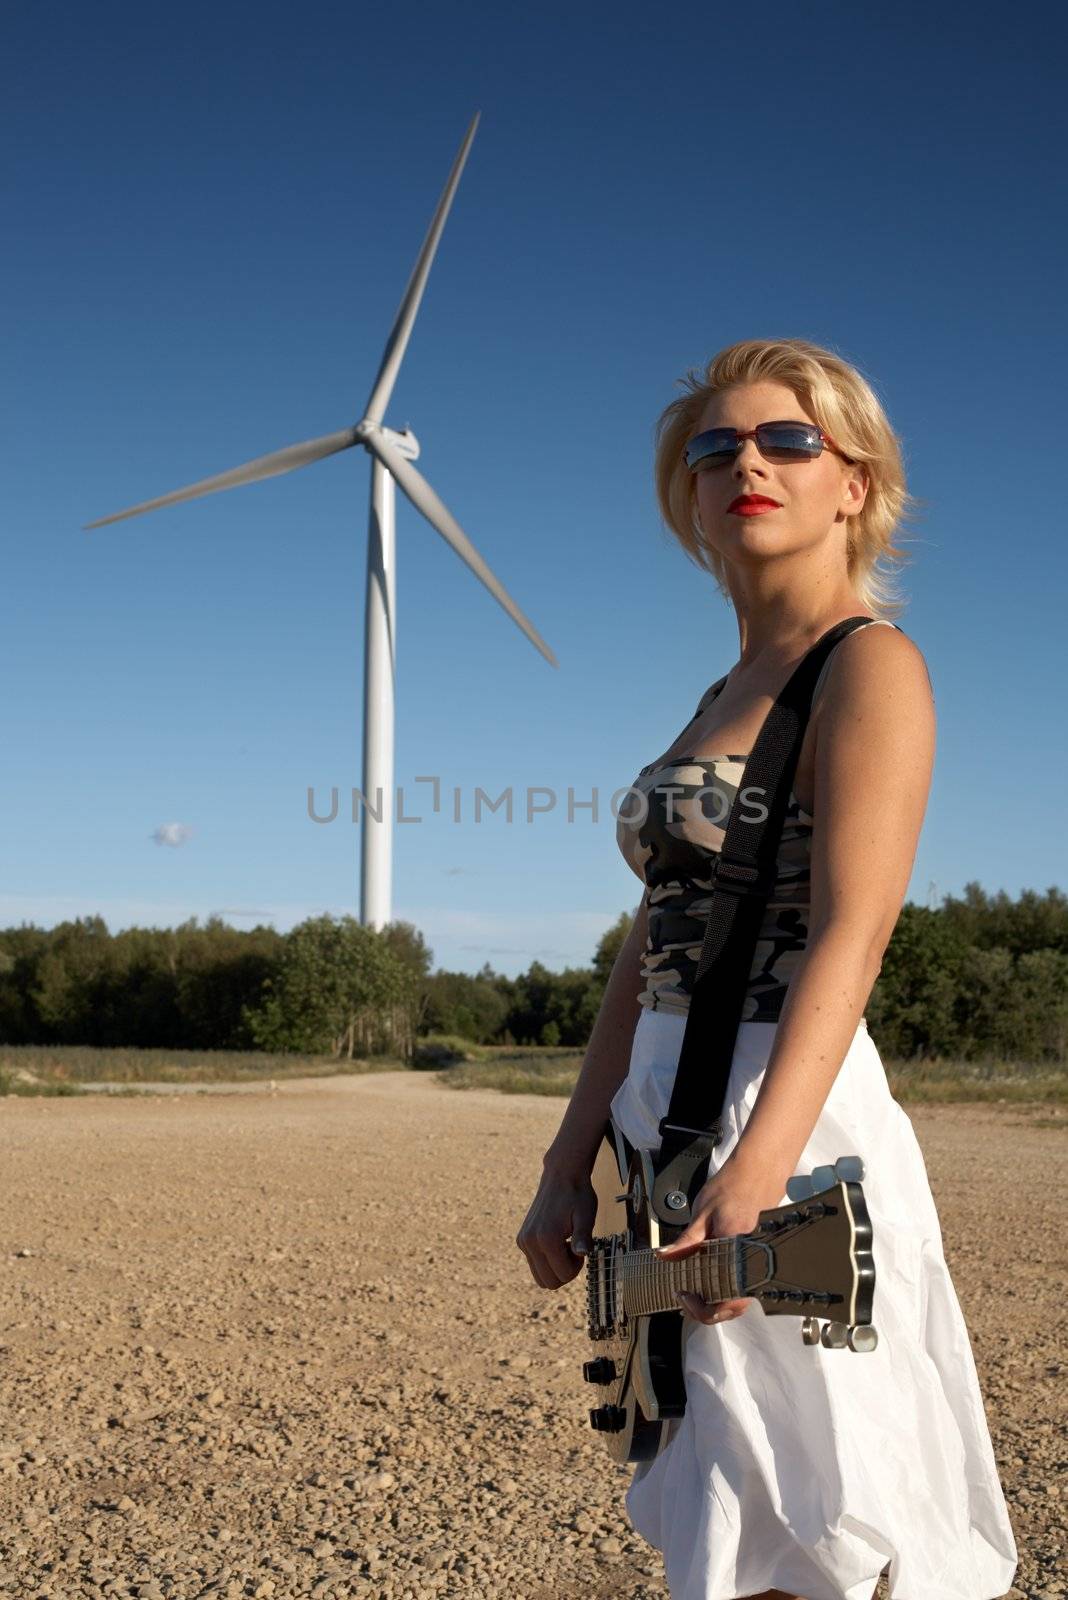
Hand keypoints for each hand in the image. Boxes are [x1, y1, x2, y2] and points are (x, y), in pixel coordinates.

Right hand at [516, 1167, 597, 1289]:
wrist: (561, 1174)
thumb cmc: (577, 1195)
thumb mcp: (586, 1215)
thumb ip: (583, 1237)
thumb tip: (583, 1253)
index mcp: (546, 1238)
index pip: (563, 1276)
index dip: (577, 1266)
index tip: (580, 1246)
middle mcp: (529, 1242)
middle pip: (549, 1282)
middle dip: (565, 1271)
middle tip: (573, 1248)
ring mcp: (523, 1241)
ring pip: (540, 1277)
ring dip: (556, 1267)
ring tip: (565, 1244)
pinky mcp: (522, 1239)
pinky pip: (535, 1264)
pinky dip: (548, 1260)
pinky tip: (557, 1239)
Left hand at [654, 1156, 785, 1326]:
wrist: (758, 1171)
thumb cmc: (733, 1186)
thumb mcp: (702, 1212)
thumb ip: (687, 1240)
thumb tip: (666, 1257)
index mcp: (737, 1253)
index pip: (725, 1301)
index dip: (702, 1308)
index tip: (683, 1295)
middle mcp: (752, 1262)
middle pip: (733, 1307)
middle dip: (707, 1309)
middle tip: (685, 1296)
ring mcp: (757, 1261)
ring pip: (739, 1297)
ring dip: (717, 1299)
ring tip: (694, 1288)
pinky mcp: (756, 1256)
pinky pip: (742, 1282)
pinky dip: (725, 1286)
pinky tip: (709, 1276)